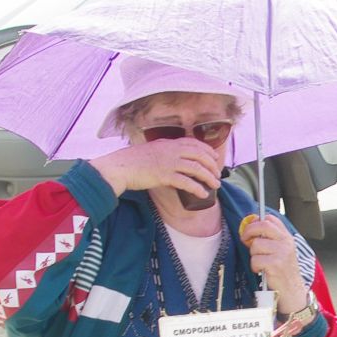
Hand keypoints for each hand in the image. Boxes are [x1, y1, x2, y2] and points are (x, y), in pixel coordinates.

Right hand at [94, 136, 222, 201]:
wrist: (119, 167)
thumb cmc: (131, 161)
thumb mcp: (150, 151)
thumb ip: (162, 153)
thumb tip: (170, 161)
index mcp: (168, 143)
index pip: (193, 143)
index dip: (207, 150)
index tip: (214, 157)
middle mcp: (171, 150)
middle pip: (199, 154)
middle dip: (212, 164)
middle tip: (217, 174)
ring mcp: (168, 162)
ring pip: (196, 168)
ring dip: (208, 177)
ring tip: (215, 184)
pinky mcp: (164, 175)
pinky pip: (186, 182)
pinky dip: (197, 188)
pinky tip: (203, 194)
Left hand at [240, 214, 305, 314]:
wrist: (292, 291)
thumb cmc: (284, 272)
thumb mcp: (282, 251)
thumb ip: (270, 238)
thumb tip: (251, 227)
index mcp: (287, 237)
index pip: (271, 219)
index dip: (256, 222)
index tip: (251, 229)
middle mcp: (286, 243)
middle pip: (262, 226)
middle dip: (249, 232)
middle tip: (245, 240)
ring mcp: (282, 253)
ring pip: (256, 245)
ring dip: (253, 255)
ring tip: (261, 262)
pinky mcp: (275, 265)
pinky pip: (255, 260)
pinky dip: (255, 267)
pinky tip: (262, 271)